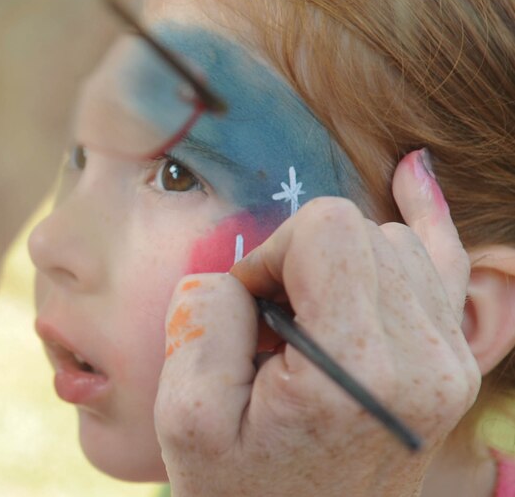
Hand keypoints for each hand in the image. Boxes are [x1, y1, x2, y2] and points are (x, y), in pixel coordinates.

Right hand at [155, 149, 479, 495]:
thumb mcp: (187, 414)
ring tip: (309, 320)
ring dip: (341, 262)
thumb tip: (245, 271)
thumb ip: (205, 315)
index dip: (272, 252)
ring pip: (395, 241)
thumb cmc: (241, 489)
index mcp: (359, 366)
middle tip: (272, 321)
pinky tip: (412, 175)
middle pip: (363, 228)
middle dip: (302, 257)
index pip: (328, 229)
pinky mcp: (452, 363)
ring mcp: (450, 362)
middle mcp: (426, 359)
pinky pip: (447, 262)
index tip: (250, 304)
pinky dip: (425, 220)